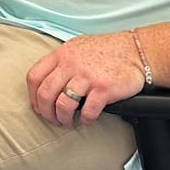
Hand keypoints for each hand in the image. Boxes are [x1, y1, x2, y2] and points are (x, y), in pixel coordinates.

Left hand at [25, 34, 145, 128]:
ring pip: (63, 105)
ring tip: (68, 122)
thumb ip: (62, 61)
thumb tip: (46, 81)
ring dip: (63, 118)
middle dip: (46, 112)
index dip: (33, 96)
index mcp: (62, 54)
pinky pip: (87, 111)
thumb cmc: (108, 50)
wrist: (136, 50)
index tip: (38, 106)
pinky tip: (87, 118)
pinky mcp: (103, 88)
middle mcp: (71, 64)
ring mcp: (87, 76)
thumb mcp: (78, 47)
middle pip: (45, 94)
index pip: (34, 76)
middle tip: (52, 119)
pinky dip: (85, 119)